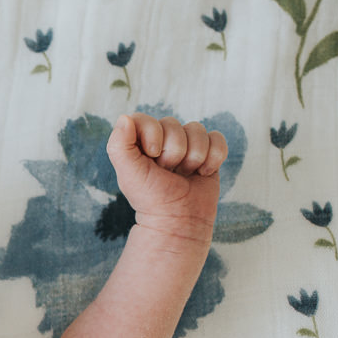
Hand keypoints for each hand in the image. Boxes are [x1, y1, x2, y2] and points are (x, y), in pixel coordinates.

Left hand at [106, 113, 227, 235]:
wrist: (179, 220)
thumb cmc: (151, 198)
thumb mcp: (128, 174)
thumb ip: (119, 145)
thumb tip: (124, 117)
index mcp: (139, 142)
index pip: (145, 118)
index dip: (152, 134)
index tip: (151, 157)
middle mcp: (162, 140)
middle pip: (172, 123)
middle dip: (172, 152)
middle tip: (168, 172)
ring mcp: (187, 145)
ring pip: (197, 129)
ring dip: (193, 157)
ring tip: (184, 175)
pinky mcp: (208, 152)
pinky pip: (217, 139)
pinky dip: (213, 158)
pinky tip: (202, 174)